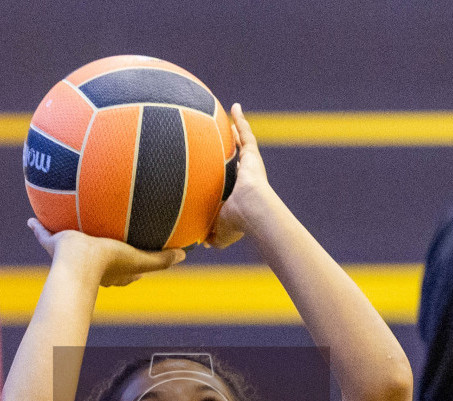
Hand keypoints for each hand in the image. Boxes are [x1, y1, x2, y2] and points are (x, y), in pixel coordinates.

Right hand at [29, 219, 184, 285]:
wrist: (77, 263)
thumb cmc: (108, 263)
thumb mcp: (139, 260)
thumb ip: (161, 259)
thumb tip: (184, 255)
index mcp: (110, 270)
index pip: (125, 267)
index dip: (132, 259)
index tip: (136, 248)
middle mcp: (90, 265)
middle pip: (97, 254)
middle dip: (100, 245)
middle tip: (105, 232)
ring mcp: (69, 256)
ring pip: (69, 243)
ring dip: (68, 235)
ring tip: (68, 218)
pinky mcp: (53, 246)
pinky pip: (44, 234)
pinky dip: (38, 228)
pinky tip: (32, 218)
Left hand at [206, 104, 274, 249]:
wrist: (251, 210)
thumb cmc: (237, 223)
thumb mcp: (219, 232)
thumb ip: (210, 234)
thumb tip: (200, 242)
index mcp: (238, 194)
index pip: (230, 182)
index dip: (226, 175)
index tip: (220, 170)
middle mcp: (245, 176)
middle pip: (237, 159)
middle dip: (233, 150)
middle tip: (226, 140)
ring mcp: (250, 164)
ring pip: (242, 143)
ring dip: (238, 130)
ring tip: (232, 116)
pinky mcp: (252, 155)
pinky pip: (245, 133)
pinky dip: (240, 120)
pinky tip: (234, 107)